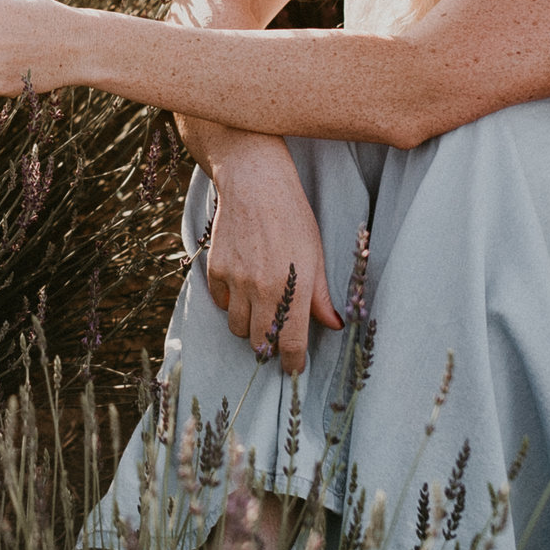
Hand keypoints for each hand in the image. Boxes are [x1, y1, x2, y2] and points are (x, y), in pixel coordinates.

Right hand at [201, 142, 342, 375]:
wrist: (254, 182)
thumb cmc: (293, 216)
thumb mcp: (316, 254)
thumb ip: (320, 295)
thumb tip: (333, 325)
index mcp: (292, 288)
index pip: (290, 344)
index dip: (292, 362)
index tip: (294, 367)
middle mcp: (261, 289)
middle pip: (259, 342)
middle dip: (269, 345)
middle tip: (277, 336)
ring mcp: (235, 280)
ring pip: (237, 326)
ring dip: (248, 325)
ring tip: (260, 308)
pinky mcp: (215, 269)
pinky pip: (220, 303)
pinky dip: (230, 302)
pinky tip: (242, 286)